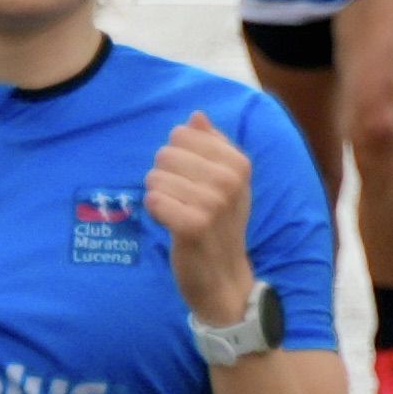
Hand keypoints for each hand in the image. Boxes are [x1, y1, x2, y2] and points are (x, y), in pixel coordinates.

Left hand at [146, 110, 256, 324]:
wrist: (223, 277)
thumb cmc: (220, 225)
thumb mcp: (226, 182)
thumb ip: (212, 146)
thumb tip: (196, 116)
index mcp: (238, 162)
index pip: (182, 134)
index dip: (176, 158)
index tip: (190, 182)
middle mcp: (229, 179)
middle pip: (165, 153)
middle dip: (164, 176)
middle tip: (180, 201)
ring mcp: (213, 202)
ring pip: (155, 177)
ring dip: (159, 197)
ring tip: (177, 214)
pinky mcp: (193, 225)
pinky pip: (153, 200)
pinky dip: (155, 213)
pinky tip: (170, 225)